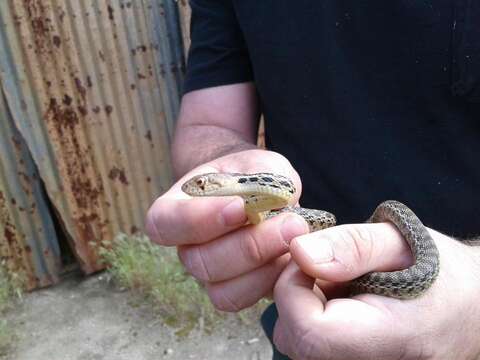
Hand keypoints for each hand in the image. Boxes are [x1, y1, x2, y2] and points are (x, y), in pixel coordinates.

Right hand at [146, 149, 309, 310]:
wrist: (262, 193)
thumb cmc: (252, 175)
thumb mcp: (257, 163)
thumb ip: (261, 177)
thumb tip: (275, 205)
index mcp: (176, 209)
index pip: (163, 223)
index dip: (197, 220)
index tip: (239, 207)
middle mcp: (187, 246)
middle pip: (199, 262)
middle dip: (249, 245)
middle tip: (291, 222)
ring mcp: (210, 274)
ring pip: (222, 290)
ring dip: (264, 266)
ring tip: (296, 237)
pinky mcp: (236, 291)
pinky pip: (246, 299)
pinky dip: (273, 280)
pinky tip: (292, 256)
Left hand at [273, 222, 479, 359]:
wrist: (472, 307)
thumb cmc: (444, 273)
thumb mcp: (400, 241)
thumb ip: (351, 245)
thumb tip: (300, 252)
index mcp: (383, 338)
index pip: (306, 330)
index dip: (293, 288)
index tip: (310, 258)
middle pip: (294, 337)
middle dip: (297, 293)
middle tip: (331, 267)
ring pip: (300, 340)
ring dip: (307, 303)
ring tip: (344, 283)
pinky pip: (315, 343)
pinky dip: (316, 315)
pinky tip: (343, 299)